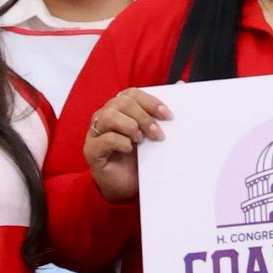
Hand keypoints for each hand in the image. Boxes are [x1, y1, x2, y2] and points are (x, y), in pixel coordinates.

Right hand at [84, 88, 171, 202]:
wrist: (126, 188)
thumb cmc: (138, 159)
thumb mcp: (152, 135)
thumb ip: (162, 111)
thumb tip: (182, 84)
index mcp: (119, 110)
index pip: (131, 94)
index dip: (150, 101)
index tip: (168, 116)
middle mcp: (104, 117)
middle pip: (121, 102)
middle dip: (143, 116)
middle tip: (157, 134)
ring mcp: (95, 133)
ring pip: (109, 116)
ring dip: (130, 126)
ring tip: (141, 140)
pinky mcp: (91, 151)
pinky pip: (104, 139)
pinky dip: (120, 142)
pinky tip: (129, 149)